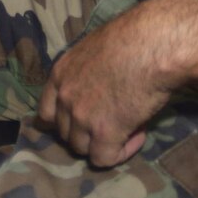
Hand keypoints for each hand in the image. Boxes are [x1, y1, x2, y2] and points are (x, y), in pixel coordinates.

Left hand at [38, 3, 180, 167]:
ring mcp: (81, 116)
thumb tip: (98, 86)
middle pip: (65, 133)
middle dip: (88, 133)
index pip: (46, 112)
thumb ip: (87, 73)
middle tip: (115, 121)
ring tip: (130, 126)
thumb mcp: (95, 50)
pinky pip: (104, 158)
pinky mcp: (104, 133)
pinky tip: (138, 135)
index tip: (81, 123)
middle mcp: (65, 96)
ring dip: (104, 143)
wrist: (151, 46)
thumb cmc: (132, 39)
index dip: (63, 122)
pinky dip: (121, 153)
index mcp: (60, 74)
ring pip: (82, 148)